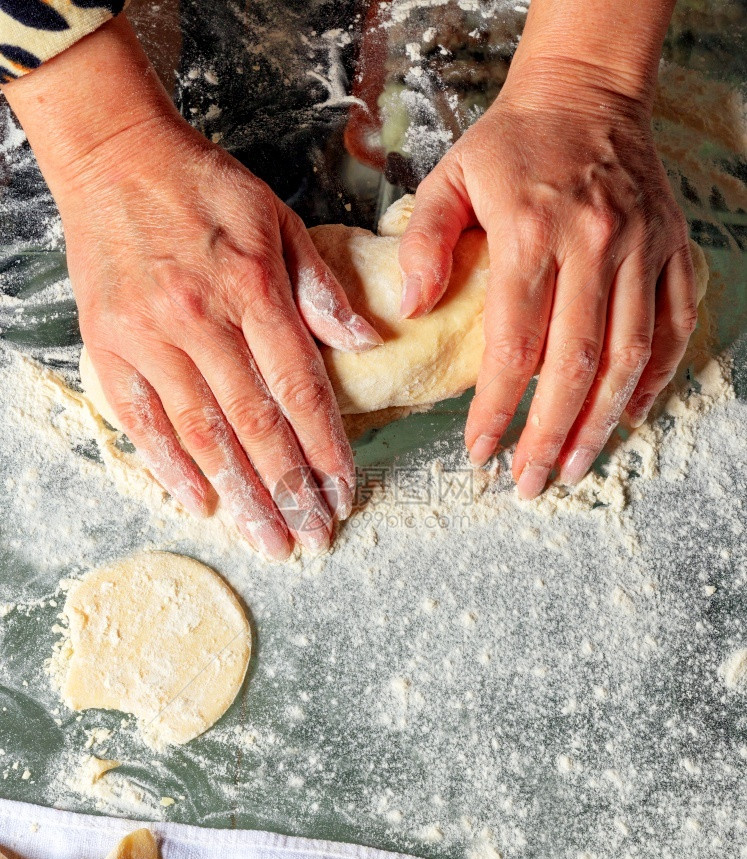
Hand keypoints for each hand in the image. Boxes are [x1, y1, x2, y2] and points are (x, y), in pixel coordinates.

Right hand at [62, 118, 381, 557]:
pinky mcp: (109, 346)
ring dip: (241, 494)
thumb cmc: (202, 186)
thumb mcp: (278, 219)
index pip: (298, 387)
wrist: (113, 156)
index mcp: (253, 288)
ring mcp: (150, 337)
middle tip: (312, 537)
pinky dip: (172, 466)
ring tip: (268, 538)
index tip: (344, 491)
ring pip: (203, 433)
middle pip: (255, 424)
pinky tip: (203, 503)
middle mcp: (202, 319)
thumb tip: (368, 345)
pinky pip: (143, 420)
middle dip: (289, 488)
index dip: (325, 446)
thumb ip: (321, 288)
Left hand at [398, 59, 697, 498]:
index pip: (512, 344)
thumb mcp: (450, 177)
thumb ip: (426, 243)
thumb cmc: (512, 142)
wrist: (588, 92)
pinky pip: (672, 325)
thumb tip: (413, 309)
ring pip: (628, 355)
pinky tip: (628, 415)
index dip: (496, 407)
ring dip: (600, 421)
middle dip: (550, 434)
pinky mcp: (671, 249)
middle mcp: (593, 245)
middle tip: (531, 483)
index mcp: (530, 232)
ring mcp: (640, 249)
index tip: (480, 452)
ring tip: (576, 468)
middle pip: (574, 364)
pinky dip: (655, 376)